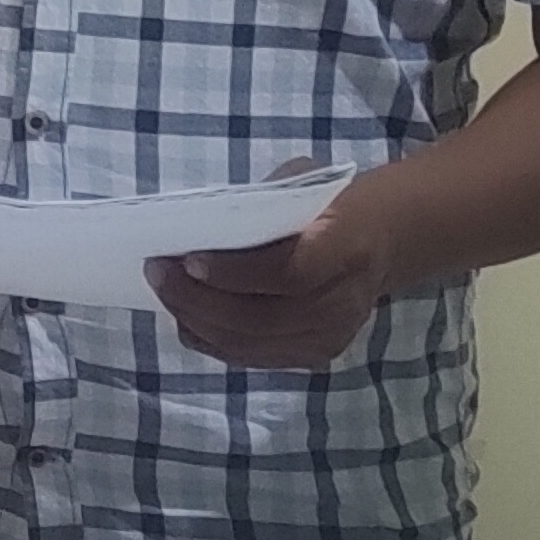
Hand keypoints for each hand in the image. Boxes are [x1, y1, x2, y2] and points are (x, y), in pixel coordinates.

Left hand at [145, 172, 404, 368]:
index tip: (188, 258)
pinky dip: (212, 338)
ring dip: (196, 319)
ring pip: (250, 343)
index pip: (288, 273)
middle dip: (197, 299)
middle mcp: (343, 301)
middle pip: (260, 318)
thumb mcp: (303, 183)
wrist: (382, 240)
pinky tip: (186, 315)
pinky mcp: (314, 356)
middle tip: (157, 272)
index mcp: (347, 247)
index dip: (234, 273)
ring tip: (163, 289)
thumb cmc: (330, 202)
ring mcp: (330, 336)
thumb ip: (262, 205)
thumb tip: (199, 227)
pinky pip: (252, 356)